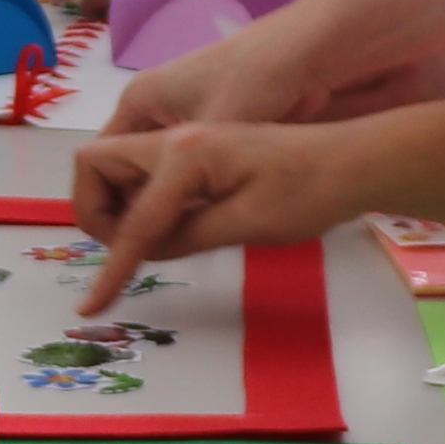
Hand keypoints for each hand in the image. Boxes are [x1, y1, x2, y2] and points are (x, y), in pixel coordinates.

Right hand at [67, 116, 367, 308]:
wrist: (352, 162)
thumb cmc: (308, 193)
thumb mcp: (247, 224)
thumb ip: (186, 236)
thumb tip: (143, 250)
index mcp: (183, 154)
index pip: (132, 220)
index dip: (111, 266)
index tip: (93, 306)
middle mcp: (174, 137)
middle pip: (97, 165)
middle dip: (96, 210)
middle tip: (129, 250)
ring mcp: (186, 139)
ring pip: (118, 167)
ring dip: (118, 205)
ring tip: (156, 243)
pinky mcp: (199, 150)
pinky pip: (148, 173)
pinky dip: (144, 200)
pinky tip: (176, 227)